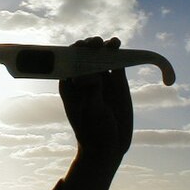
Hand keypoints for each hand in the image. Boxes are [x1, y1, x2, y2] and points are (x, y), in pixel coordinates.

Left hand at [58, 36, 132, 189]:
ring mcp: (101, 78)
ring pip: (102, 55)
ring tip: (113, 44)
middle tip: (97, 45)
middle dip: (90, 45)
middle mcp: (84, 77)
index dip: (75, 49)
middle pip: (86, 53)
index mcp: (69, 83)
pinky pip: (118, 63)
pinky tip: (119, 46)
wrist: (108, 146)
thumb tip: (88, 74)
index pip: (69, 59)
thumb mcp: (91, 112)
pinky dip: (119, 54)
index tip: (82, 47)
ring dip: (105, 46)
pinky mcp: (117, 81)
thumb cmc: (93, 131)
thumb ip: (91, 91)